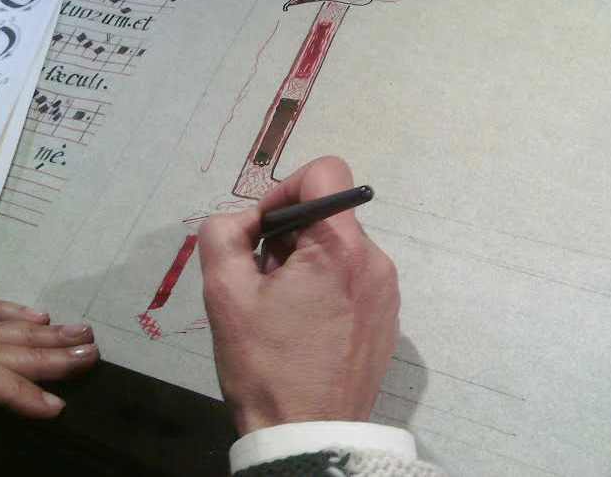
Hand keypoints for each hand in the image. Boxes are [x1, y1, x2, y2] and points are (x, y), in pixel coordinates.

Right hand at [199, 156, 399, 434]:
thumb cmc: (265, 366)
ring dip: (304, 263)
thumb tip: (243, 220)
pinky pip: (352, 278)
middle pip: (327, 215)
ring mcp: (386, 291)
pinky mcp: (387, 317)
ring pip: (338, 248)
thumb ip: (223, 234)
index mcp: (342, 247)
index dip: (284, 190)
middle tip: (260, 280)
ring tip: (279, 308)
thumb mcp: (224, 293)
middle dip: (287, 237)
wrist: (309, 436)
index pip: (325, 173)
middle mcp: (375, 261)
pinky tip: (302, 325)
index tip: (262, 230)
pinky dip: (324, 286)